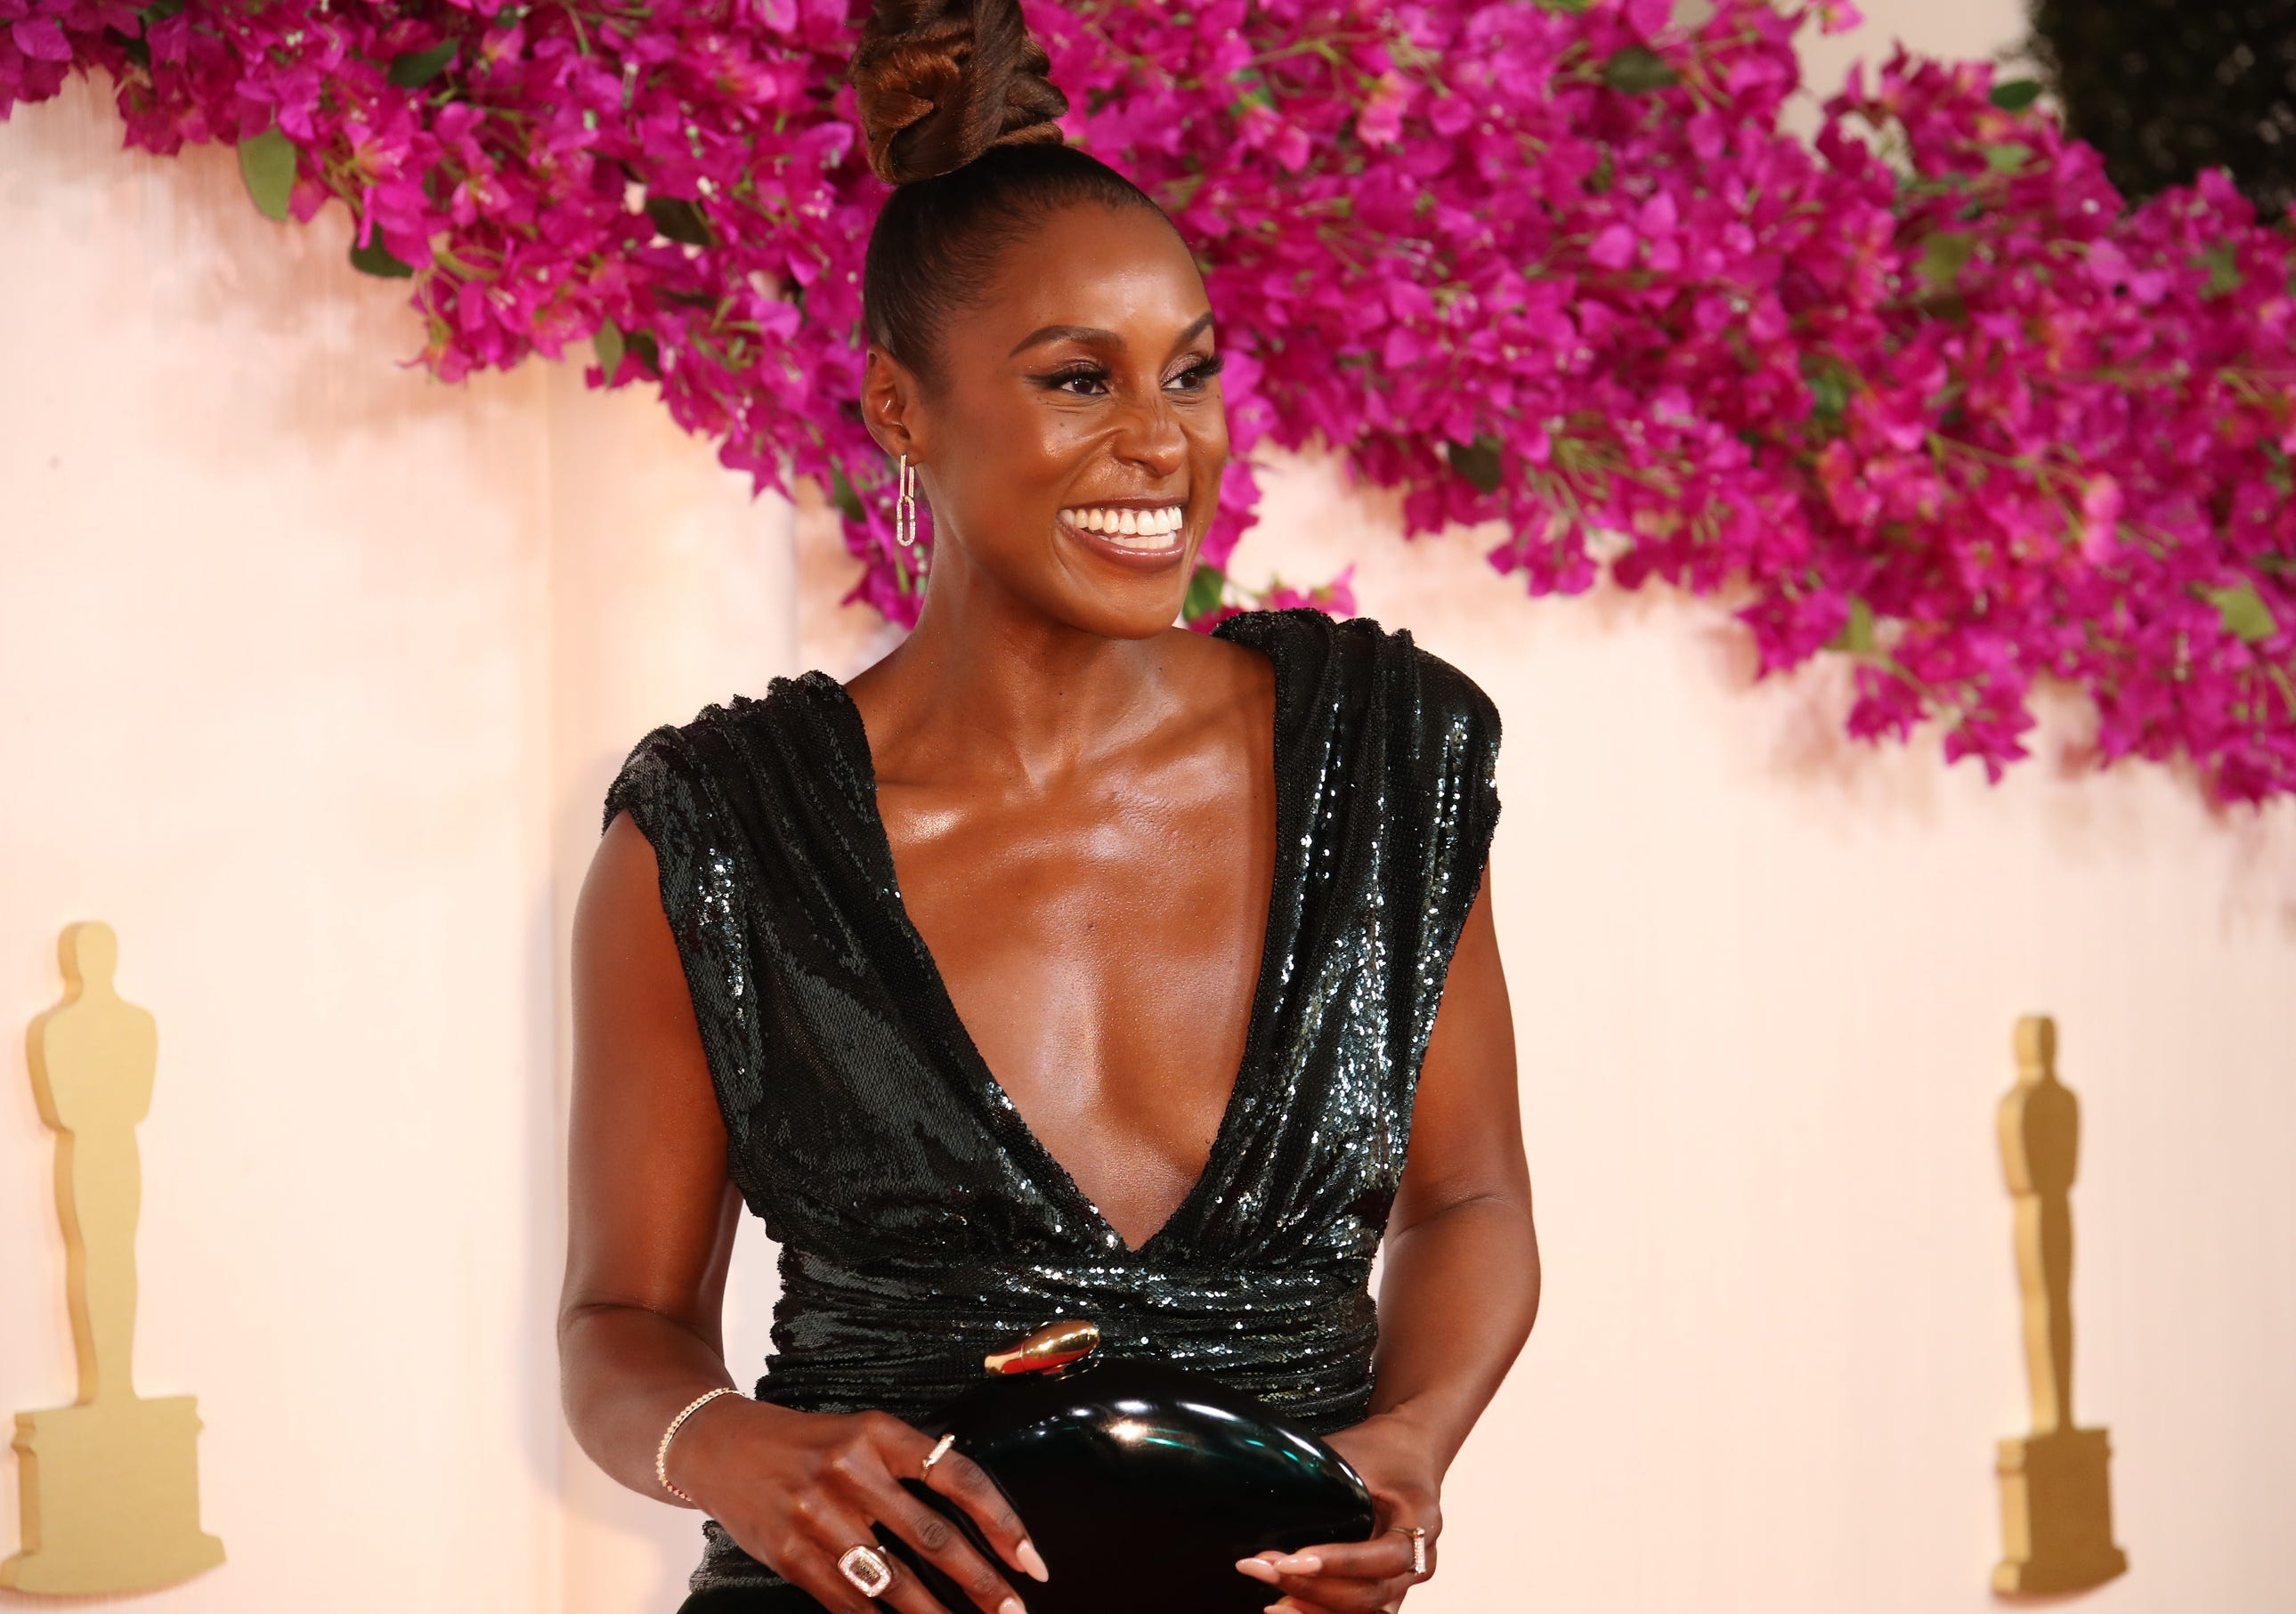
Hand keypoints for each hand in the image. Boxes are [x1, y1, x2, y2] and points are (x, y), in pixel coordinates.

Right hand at [670, 1398, 1049, 1613]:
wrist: (719, 1445)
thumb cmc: (804, 1444)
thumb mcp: (860, 1434)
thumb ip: (909, 1469)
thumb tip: (976, 1524)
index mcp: (878, 1433)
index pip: (958, 1476)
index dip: (1002, 1521)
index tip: (1030, 1558)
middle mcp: (850, 1471)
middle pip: (933, 1537)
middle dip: (981, 1583)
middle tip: (1014, 1610)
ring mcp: (817, 1516)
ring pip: (894, 1581)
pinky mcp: (790, 1555)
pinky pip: (849, 1603)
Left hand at [1233, 1412, 1441, 1613]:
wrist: (1408, 1452)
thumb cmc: (1382, 1450)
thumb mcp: (1354, 1452)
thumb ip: (1321, 1477)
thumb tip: (1263, 1488)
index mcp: (1421, 1520)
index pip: (1386, 1557)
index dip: (1340, 1563)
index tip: (1292, 1558)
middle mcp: (1420, 1559)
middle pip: (1370, 1594)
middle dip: (1312, 1587)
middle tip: (1264, 1568)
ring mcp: (1404, 1581)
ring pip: (1364, 1612)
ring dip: (1313, 1605)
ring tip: (1270, 1593)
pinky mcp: (1385, 1589)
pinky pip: (1358, 1612)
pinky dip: (1322, 1612)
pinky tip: (1286, 1605)